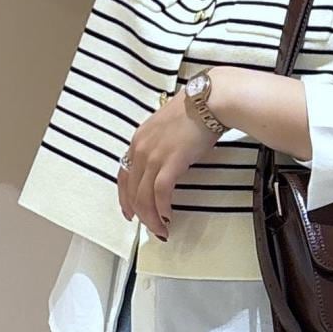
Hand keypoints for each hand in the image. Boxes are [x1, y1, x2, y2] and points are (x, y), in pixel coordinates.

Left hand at [118, 92, 212, 238]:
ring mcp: (153, 155)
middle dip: (141, 215)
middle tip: (151, 228)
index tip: (129, 213)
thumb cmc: (195, 112)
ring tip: (161, 230)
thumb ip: (160, 146)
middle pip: (132, 191)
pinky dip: (162, 209)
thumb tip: (166, 164)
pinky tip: (168, 218)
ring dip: (152, 218)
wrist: (209, 102)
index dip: (125, 198)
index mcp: (138, 140)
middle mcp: (141, 149)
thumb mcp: (167, 128)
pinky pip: (160, 193)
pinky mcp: (170, 162)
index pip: (124, 176)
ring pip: (144, 196)